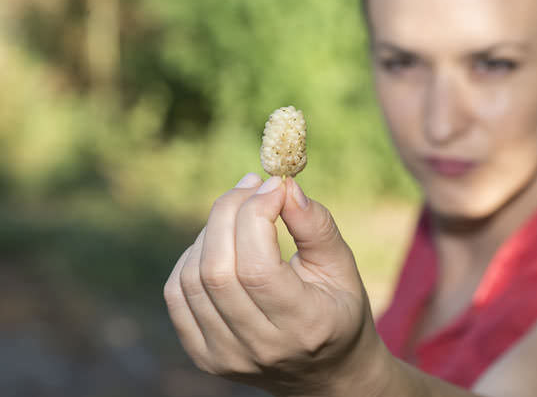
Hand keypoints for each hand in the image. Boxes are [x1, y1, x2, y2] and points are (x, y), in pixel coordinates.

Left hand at [163, 173, 386, 396]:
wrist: (324, 370)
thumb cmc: (337, 308)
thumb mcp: (342, 266)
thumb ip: (315, 225)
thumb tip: (284, 186)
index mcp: (304, 326)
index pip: (258, 268)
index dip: (257, 215)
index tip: (273, 185)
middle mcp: (260, 348)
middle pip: (218, 270)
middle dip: (229, 212)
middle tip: (250, 184)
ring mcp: (226, 357)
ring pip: (192, 278)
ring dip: (210, 231)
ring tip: (238, 212)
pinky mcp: (204, 356)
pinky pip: (177, 295)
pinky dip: (192, 258)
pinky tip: (218, 243)